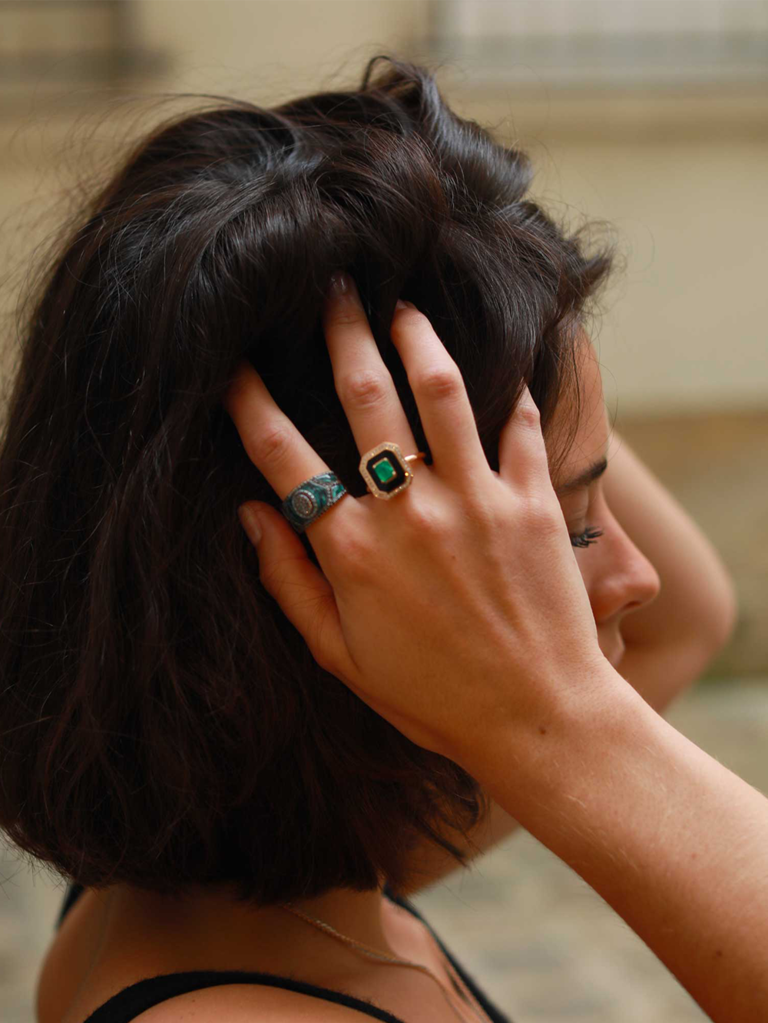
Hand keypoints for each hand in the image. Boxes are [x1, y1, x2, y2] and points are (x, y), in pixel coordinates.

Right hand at [224, 273, 612, 771]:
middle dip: (341, 332)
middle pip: (365, 397)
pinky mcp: (533, 503)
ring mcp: (475, 501)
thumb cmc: (433, 696)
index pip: (283, 455)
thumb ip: (289, 583)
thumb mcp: (340, 656)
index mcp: (352, 550)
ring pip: (440, 391)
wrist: (538, 720)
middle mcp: (409, 512)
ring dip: (417, 338)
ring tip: (403, 307)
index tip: (234, 365)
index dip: (249, 401)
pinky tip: (495, 365)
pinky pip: (519, 425)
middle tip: (333, 288)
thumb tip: (248, 516)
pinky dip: (508, 389)